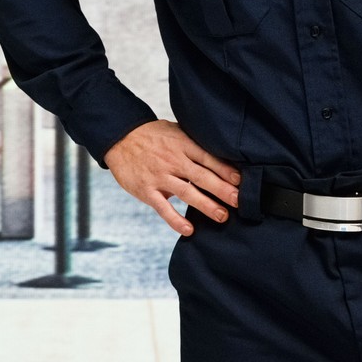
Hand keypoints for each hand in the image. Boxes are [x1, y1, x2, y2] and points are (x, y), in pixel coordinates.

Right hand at [103, 119, 241, 235]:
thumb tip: (222, 153)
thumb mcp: (175, 131)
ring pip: (186, 193)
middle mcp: (173, 160)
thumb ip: (195, 143)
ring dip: (206, 206)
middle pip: (202, 176)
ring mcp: (160, 176)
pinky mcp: (146, 190)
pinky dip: (176, 220)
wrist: (120, 138)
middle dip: (222, 190)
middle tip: (239, 202)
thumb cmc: (152, 135)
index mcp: (183, 145)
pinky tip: (189, 230)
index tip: (241, 182)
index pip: (208, 158)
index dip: (225, 170)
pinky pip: (163, 208)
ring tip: (222, 216)